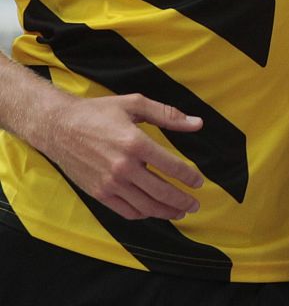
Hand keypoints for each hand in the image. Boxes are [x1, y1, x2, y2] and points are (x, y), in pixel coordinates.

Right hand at [39, 94, 203, 220]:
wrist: (58, 127)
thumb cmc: (98, 113)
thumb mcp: (135, 104)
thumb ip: (168, 115)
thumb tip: (197, 123)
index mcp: (136, 143)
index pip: (172, 166)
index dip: (189, 177)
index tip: (199, 183)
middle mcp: (123, 167)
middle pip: (161, 191)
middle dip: (182, 201)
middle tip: (195, 205)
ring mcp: (109, 182)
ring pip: (145, 205)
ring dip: (165, 212)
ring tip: (179, 212)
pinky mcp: (97, 192)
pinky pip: (125, 210)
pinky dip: (142, 214)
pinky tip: (152, 211)